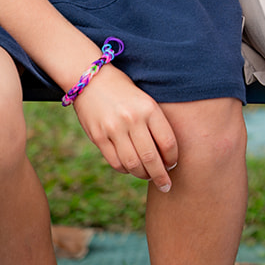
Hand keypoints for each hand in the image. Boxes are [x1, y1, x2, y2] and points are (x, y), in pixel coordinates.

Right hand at [71, 64, 178, 191]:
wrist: (91, 79)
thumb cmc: (125, 92)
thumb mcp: (146, 101)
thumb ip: (155, 124)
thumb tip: (166, 155)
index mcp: (149, 109)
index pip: (168, 143)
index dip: (173, 159)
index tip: (173, 165)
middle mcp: (132, 120)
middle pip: (151, 158)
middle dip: (161, 176)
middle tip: (166, 185)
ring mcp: (113, 129)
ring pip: (133, 164)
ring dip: (143, 175)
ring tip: (148, 176)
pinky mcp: (97, 137)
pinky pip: (115, 162)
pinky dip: (125, 170)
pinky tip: (130, 168)